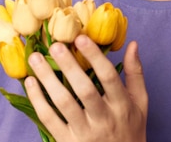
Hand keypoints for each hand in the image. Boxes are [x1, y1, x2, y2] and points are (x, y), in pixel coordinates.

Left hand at [24, 35, 147, 141]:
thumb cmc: (131, 130)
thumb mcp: (140, 103)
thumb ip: (135, 74)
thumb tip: (132, 44)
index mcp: (122, 106)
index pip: (109, 77)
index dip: (95, 56)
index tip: (81, 38)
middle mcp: (104, 119)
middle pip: (85, 89)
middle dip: (69, 66)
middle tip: (55, 45)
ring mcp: (85, 133)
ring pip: (64, 103)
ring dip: (48, 79)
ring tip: (35, 59)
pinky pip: (50, 120)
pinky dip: (38, 100)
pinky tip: (30, 83)